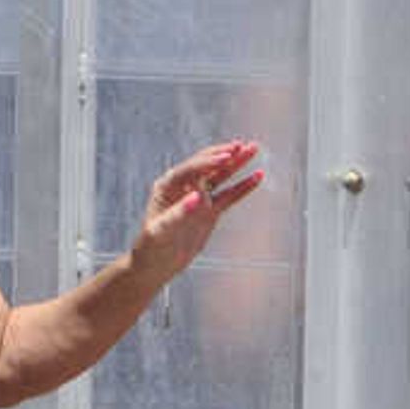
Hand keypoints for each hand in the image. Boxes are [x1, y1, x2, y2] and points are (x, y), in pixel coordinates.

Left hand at [130, 139, 264, 282]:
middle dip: (224, 155)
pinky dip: (243, 186)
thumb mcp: (162, 230)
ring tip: (253, 148)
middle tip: (241, 145)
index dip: (207, 162)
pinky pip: (229, 195)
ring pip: (220, 176)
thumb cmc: (151, 247)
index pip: (189, 169)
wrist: (157, 264)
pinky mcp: (210, 210)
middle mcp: (183, 188)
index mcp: (167, 187)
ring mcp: (199, 198)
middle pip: (207, 166)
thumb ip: (179, 213)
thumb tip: (197, 197)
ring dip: (236, 163)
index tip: (225, 156)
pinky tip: (258, 176)